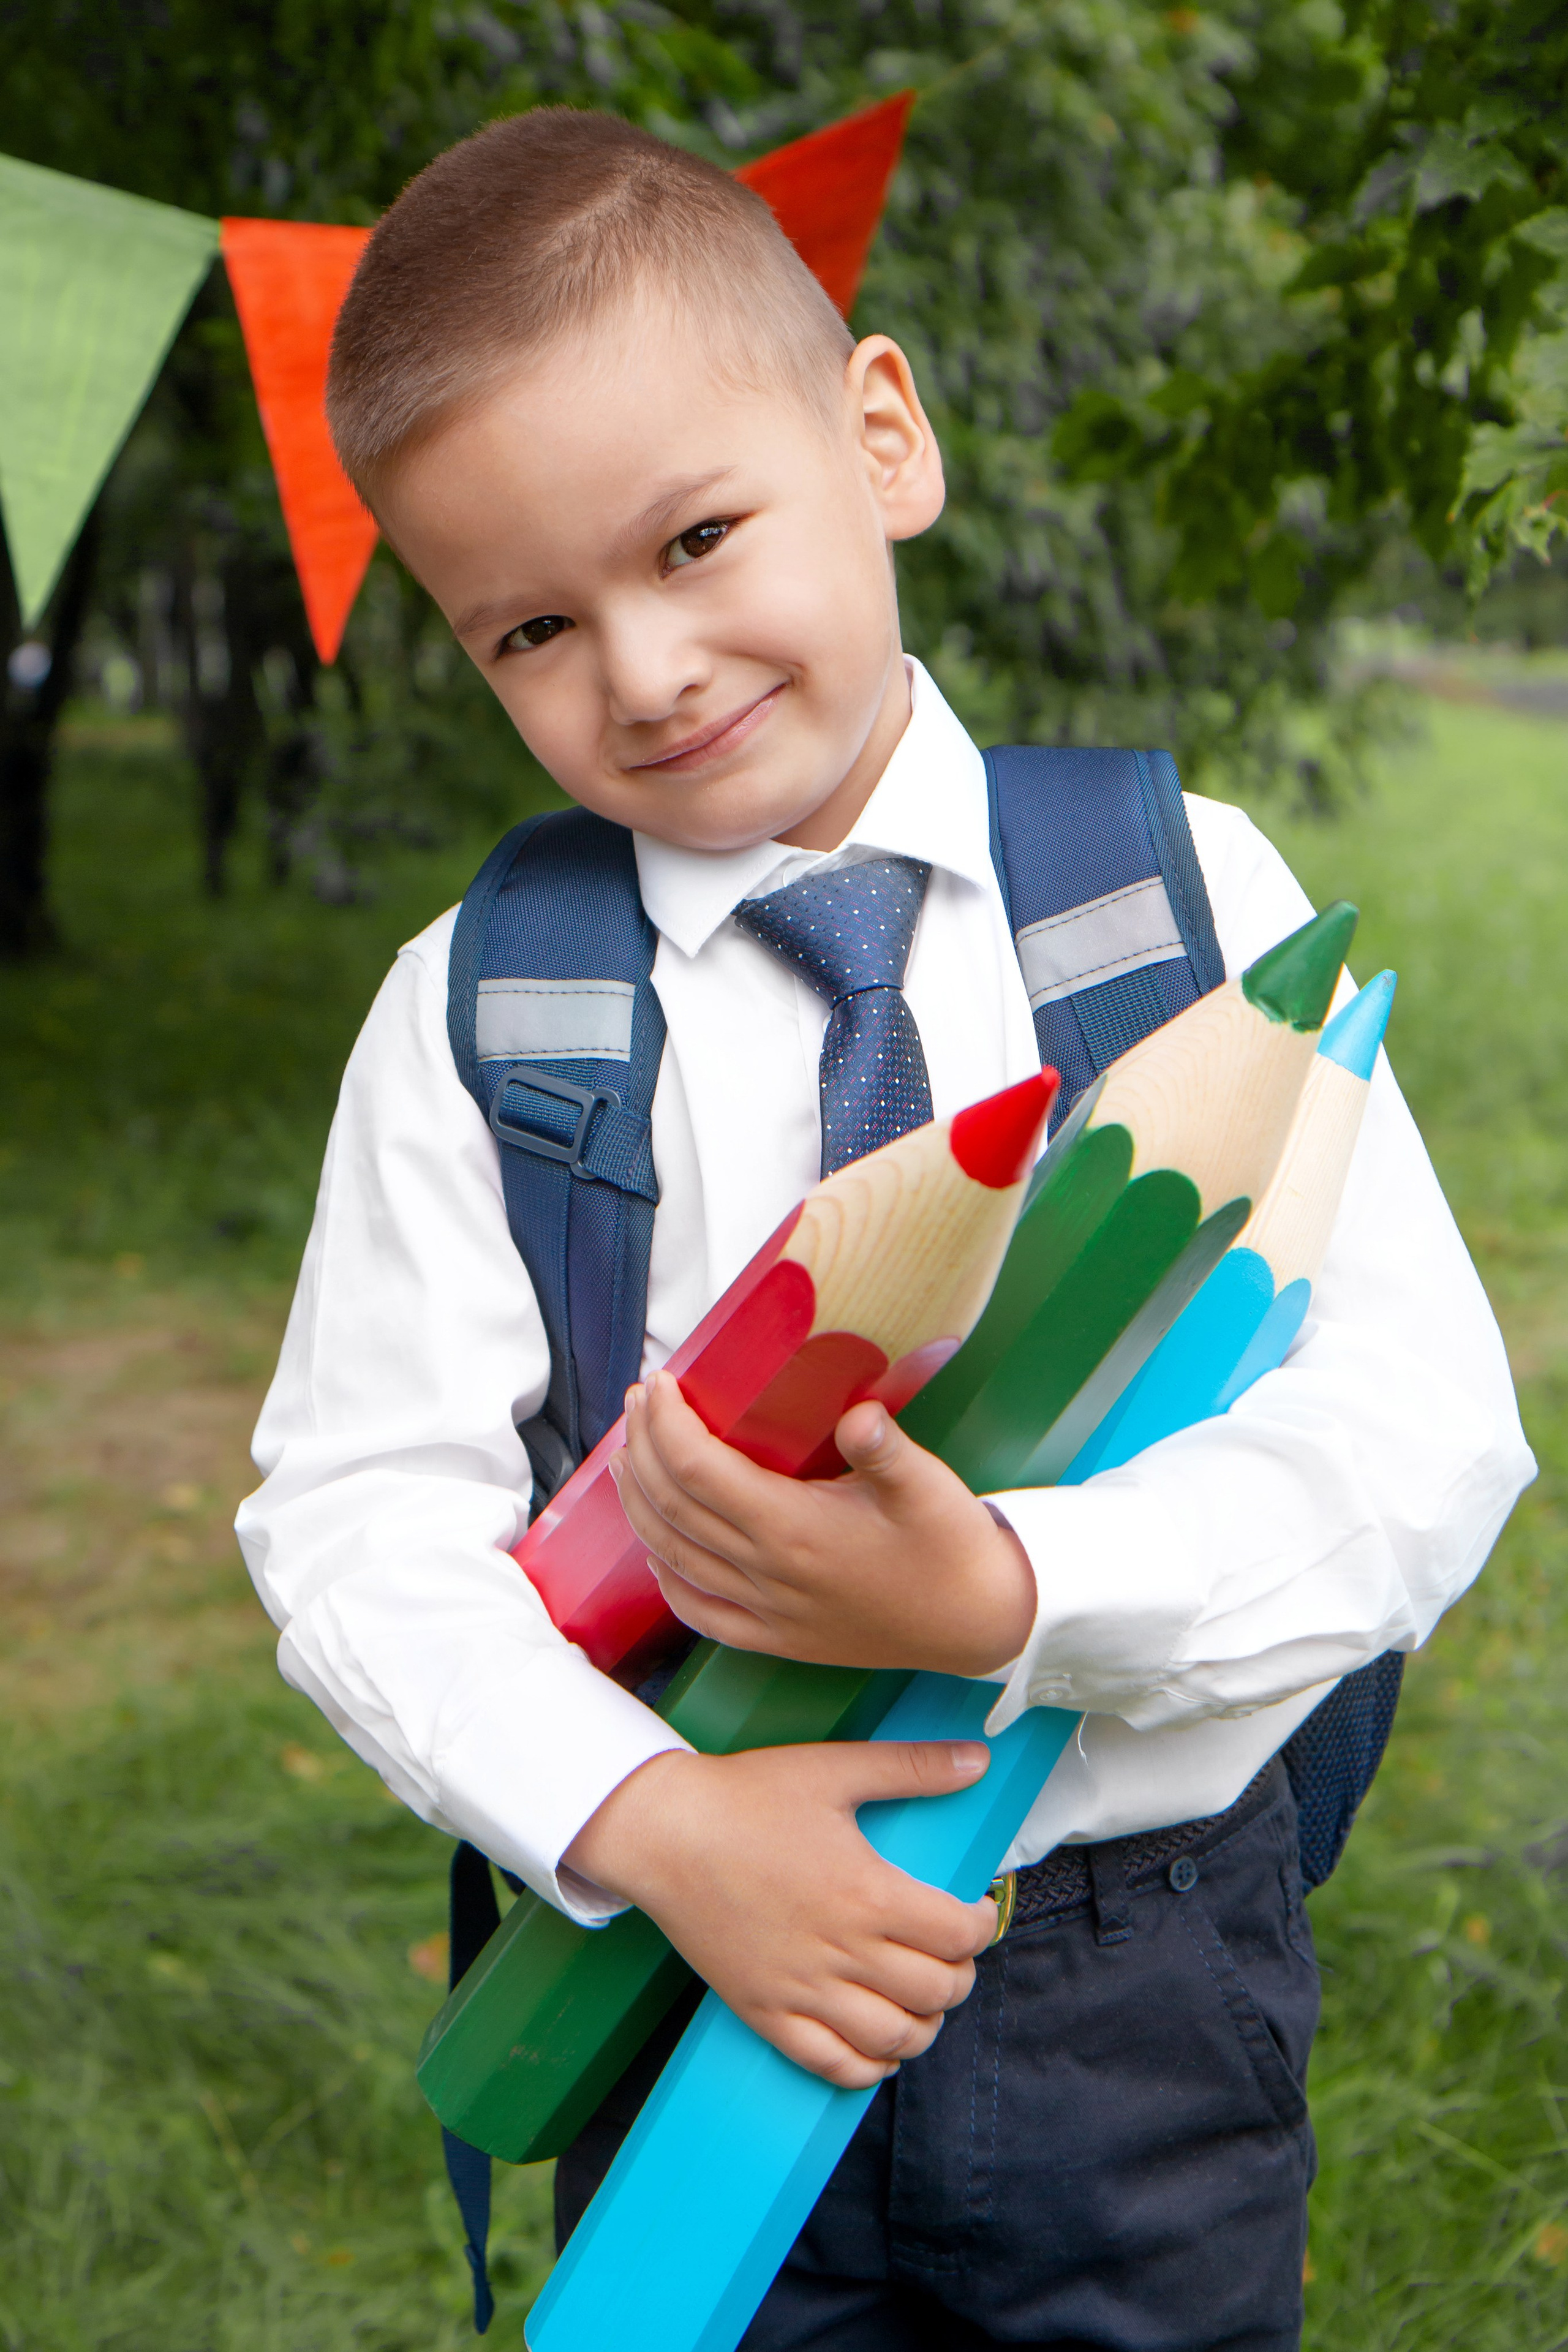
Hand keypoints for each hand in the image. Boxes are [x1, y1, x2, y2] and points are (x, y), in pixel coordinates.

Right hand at [563, 1740, 996, 2086]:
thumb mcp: (834, 1769)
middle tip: (951, 1953)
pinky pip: (830, 2064)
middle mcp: (840, 1951)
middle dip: (959, 1976)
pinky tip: (879, 2047)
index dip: (983, 1926)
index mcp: (866, 1893)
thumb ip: (912, 1767)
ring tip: (921, 1998)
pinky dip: (867, 2067)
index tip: (976, 1912)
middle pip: (936, 1991)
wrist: (662, 1831)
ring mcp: (800, 1990)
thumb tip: (977, 1759)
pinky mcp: (763, 2011)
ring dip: (924, 2025)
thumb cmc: (746, 1797)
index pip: (958, 1935)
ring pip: (892, 2038)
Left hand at [609, 1368, 1037, 1674]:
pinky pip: (699, 1613)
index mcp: (795, 1530)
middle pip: (674, 1508)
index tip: (660, 1384)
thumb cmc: (953, 1549)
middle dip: (643, 1449)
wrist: (980, 1624)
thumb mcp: (928, 1485)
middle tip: (639, 1404)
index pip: (699, 1470)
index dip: (667, 1424)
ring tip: (627, 1460)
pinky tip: (656, 1552)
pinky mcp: (777, 1639)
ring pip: (674, 1557)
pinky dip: (666, 1578)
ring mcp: (768, 1612)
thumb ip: (885, 1448)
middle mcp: (769, 1574)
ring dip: (640, 1506)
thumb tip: (859, 1413)